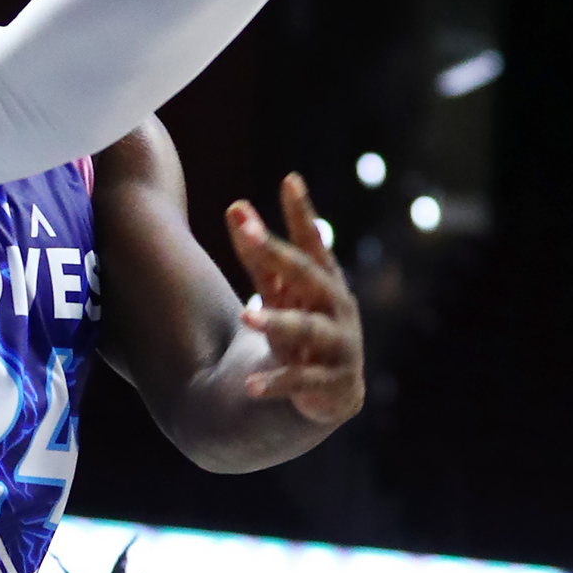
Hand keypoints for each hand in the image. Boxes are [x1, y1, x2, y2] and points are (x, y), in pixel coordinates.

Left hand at [225, 173, 362, 425]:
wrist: (330, 393)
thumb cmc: (300, 328)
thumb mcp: (279, 292)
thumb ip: (258, 255)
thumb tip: (234, 206)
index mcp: (324, 281)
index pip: (311, 242)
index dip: (302, 214)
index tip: (289, 180)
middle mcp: (336, 308)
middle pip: (308, 276)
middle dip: (279, 254)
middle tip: (249, 233)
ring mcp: (338, 346)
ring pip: (308, 329)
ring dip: (277, 322)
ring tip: (245, 315)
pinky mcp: (331, 385)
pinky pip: (302, 382)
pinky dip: (276, 382)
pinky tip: (249, 385)